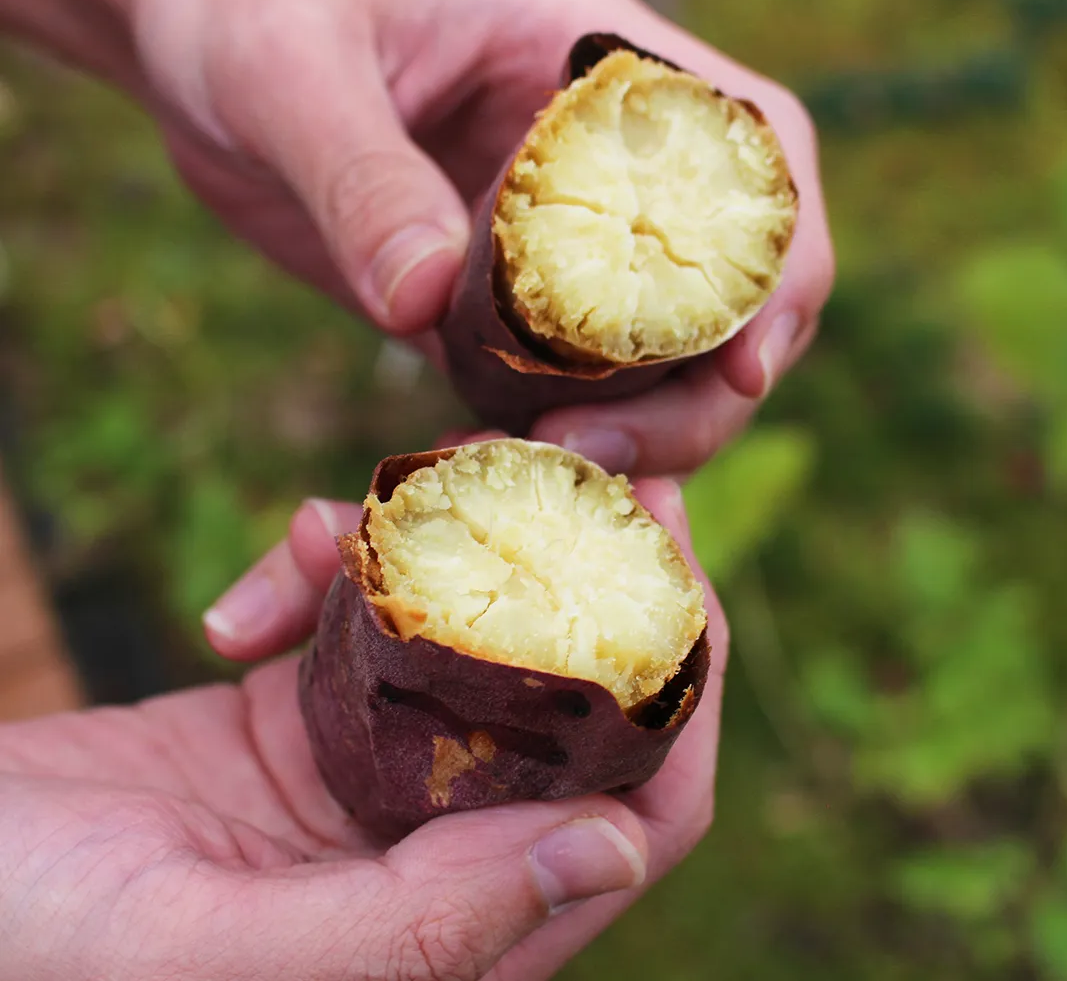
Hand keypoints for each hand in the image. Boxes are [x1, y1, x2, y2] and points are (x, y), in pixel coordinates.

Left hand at [79, 0, 832, 475]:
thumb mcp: (292, 73)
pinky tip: (492, 473)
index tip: (737, 368)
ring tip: (537, 480)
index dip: (775, 268)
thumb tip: (424, 301)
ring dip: (629, 435)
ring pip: (655, 356)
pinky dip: (550, 443)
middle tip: (591, 454)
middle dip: (696, 391)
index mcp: (593, 63)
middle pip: (725, 290)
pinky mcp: (503, 304)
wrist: (196, 43)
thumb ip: (362, 180)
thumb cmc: (248, 9)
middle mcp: (602, 158)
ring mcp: (558, 238)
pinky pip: (562, 386)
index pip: (755, 160)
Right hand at [180, 459, 727, 980]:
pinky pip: (366, 617)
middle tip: (581, 456)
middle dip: (588, 571)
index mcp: (452, 934)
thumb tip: (617, 846)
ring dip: (461, 549)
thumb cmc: (32, 946)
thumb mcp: (218, 951)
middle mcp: (431, 855)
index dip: (681, 679)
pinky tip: (297, 540)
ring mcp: (369, 779)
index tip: (672, 543)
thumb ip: (426, 933)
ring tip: (424, 475)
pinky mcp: (302, 719)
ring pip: (473, 640)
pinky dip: (346, 564)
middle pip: (573, 701)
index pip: (640, 808)